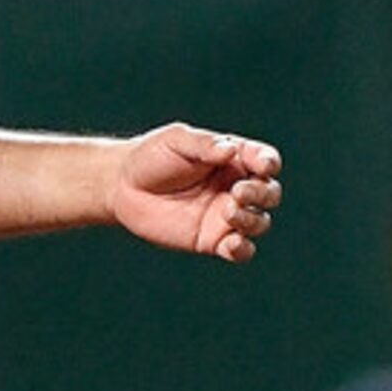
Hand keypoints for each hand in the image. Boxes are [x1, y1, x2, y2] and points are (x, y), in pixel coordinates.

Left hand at [110, 125, 282, 261]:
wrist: (122, 187)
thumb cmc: (152, 156)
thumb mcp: (177, 140)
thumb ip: (205, 145)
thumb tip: (231, 151)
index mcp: (234, 158)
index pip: (265, 160)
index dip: (268, 163)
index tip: (261, 166)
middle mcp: (235, 186)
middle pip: (269, 193)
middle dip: (261, 194)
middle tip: (237, 193)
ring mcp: (225, 216)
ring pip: (259, 222)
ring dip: (251, 219)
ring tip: (227, 212)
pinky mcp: (212, 240)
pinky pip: (240, 251)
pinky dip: (243, 249)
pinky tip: (231, 243)